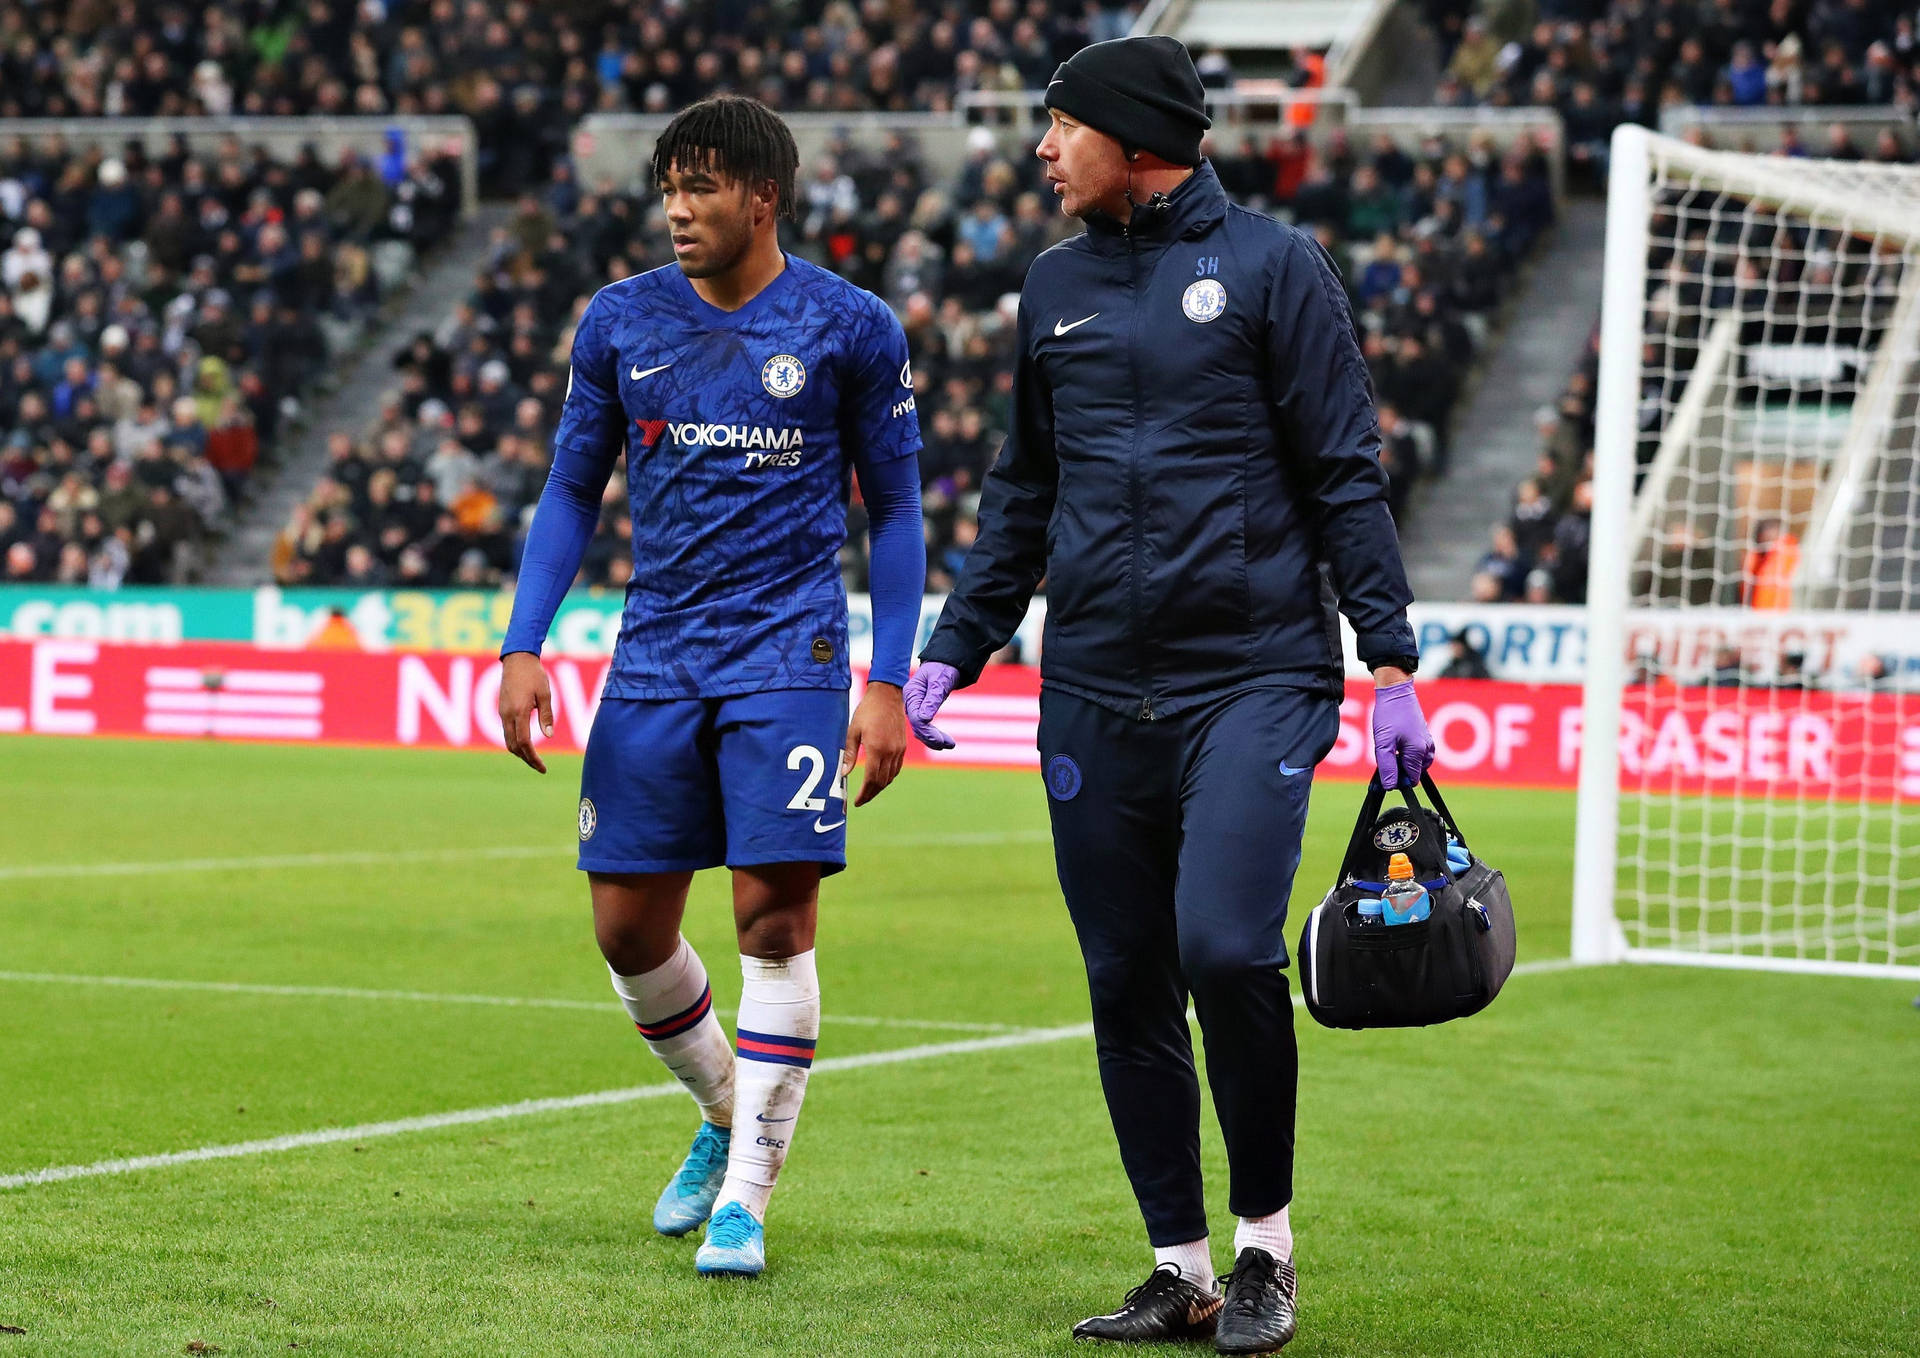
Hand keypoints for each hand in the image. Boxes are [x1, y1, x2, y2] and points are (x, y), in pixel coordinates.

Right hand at [498, 651, 553, 773]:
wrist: (517, 658)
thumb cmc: (534, 674)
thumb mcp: (545, 694)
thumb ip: (546, 715)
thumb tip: (548, 736)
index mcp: (518, 711)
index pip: (524, 742)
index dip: (533, 758)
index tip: (542, 768)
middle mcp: (506, 714)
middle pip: (513, 746)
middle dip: (526, 759)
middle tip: (539, 767)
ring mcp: (501, 712)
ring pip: (507, 740)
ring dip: (519, 752)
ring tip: (533, 758)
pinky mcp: (501, 709)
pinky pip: (506, 732)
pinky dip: (515, 742)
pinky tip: (525, 744)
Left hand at [844, 681, 908, 806]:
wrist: (887, 695)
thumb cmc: (867, 710)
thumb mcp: (853, 731)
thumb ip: (849, 753)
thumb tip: (842, 773)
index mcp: (876, 749)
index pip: (871, 779)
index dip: (864, 794)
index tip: (857, 802)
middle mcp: (890, 752)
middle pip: (882, 782)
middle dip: (871, 794)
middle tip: (861, 800)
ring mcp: (898, 750)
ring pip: (891, 777)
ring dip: (880, 787)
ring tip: (869, 791)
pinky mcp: (902, 746)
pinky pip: (896, 768)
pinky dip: (888, 777)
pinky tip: (880, 777)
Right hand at [902, 661, 958, 749]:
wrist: (947, 660)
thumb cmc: (944, 668)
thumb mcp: (939, 682)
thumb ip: (932, 700)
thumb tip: (925, 720)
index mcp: (911, 693)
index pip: (916, 718)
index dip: (927, 732)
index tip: (941, 741)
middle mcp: (911, 701)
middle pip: (917, 725)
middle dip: (931, 737)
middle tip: (948, 745)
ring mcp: (916, 705)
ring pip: (921, 727)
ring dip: (933, 738)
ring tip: (950, 744)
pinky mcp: (922, 708)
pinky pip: (925, 725)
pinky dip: (934, 734)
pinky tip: (944, 741)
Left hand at [1371, 673, 1432, 790]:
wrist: (1395, 690)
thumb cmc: (1389, 715)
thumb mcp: (1383, 744)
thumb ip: (1387, 767)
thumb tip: (1390, 786)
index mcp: (1419, 752)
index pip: (1411, 779)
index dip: (1396, 779)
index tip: (1384, 770)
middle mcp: (1427, 749)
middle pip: (1413, 771)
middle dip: (1398, 768)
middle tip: (1384, 754)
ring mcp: (1427, 741)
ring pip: (1413, 762)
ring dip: (1400, 759)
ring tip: (1389, 744)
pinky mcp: (1424, 735)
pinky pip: (1415, 752)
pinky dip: (1404, 751)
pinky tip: (1394, 740)